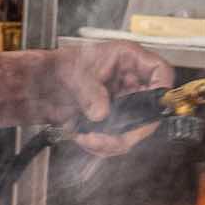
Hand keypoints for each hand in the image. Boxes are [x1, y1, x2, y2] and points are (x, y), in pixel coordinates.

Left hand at [46, 41, 174, 156]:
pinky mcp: (115, 120)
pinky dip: (104, 144)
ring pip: (135, 130)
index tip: (151, 109)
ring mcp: (125, 103)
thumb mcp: (74, 74)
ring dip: (113, 142)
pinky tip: (85, 139)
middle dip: (130, 131)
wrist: (43, 84)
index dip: (161, 90)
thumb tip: (101, 113)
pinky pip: (119, 138)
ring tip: (88, 140)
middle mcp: (132, 82)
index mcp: (129, 60)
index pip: (160, 71)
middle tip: (108, 139)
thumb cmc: (61, 66)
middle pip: (150, 110)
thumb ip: (88, 92)